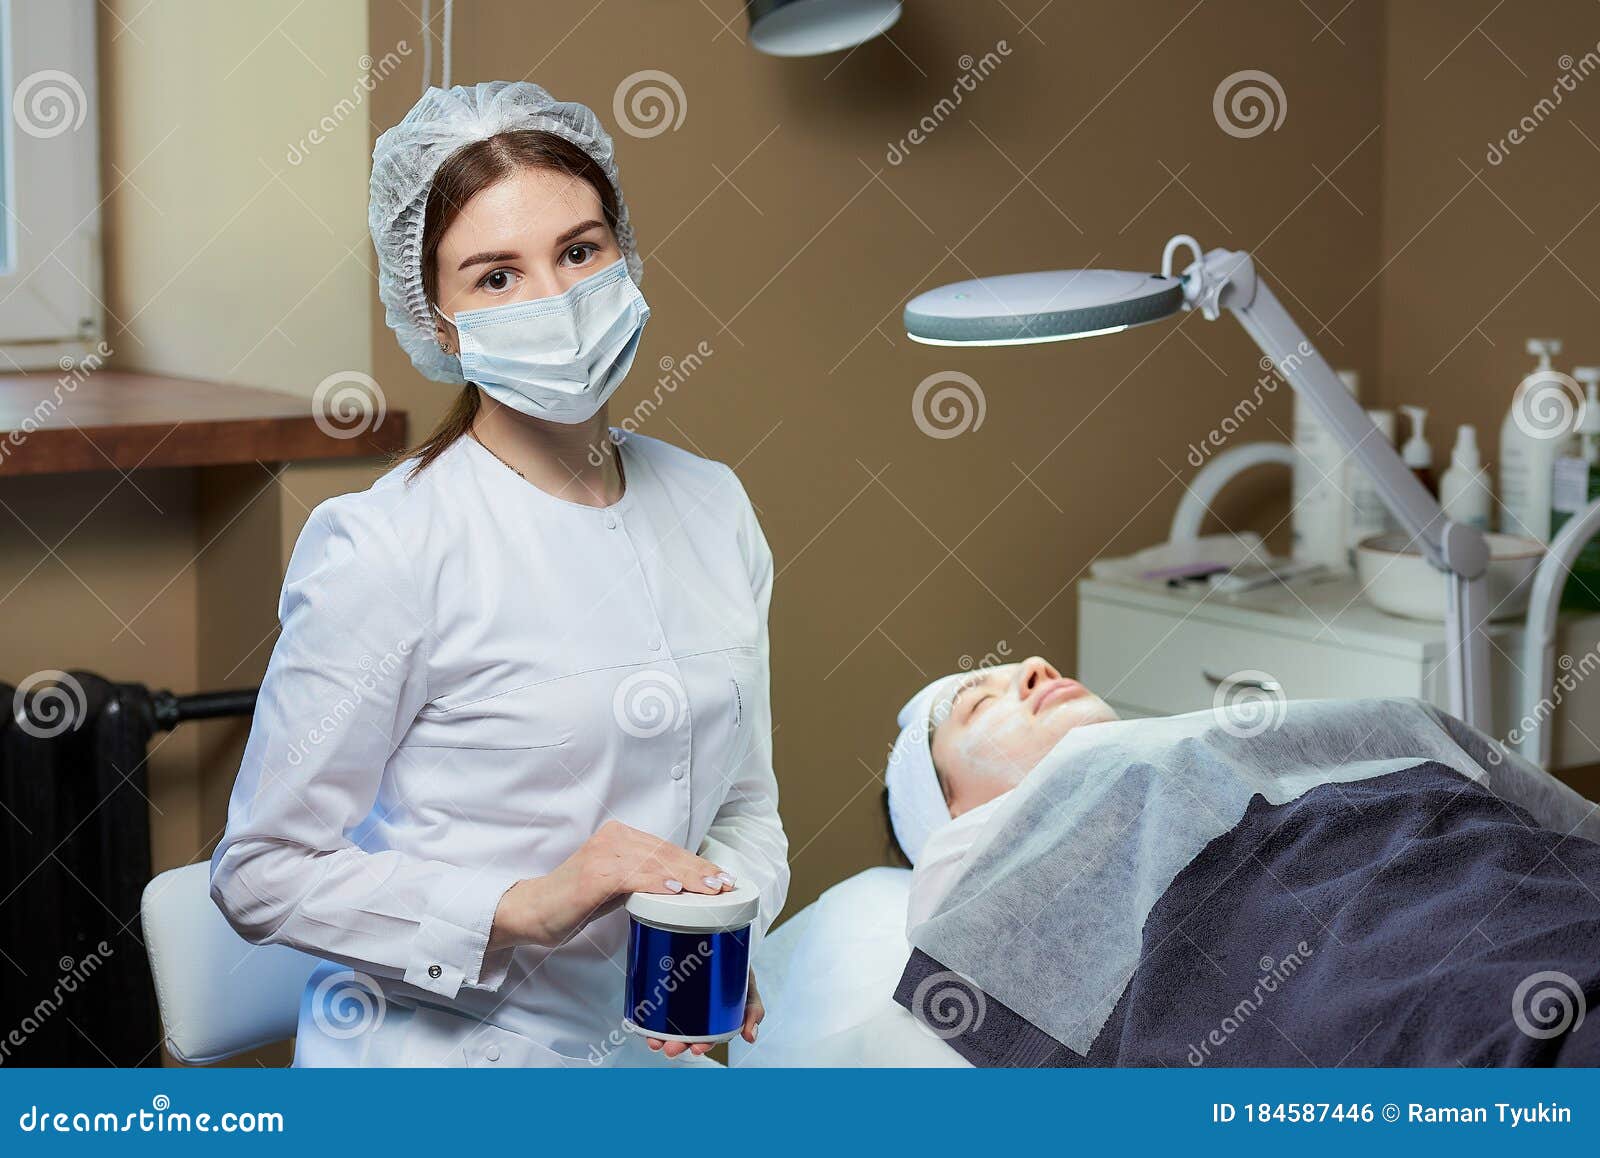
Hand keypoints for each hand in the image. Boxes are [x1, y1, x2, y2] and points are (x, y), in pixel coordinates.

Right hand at [491, 820, 733, 949]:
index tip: (722, 878)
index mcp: (621, 837)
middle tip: (725, 884)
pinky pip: (632, 876)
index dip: (697, 863)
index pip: (667, 850)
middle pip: (666, 853)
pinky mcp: (594, 874)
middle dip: (699, 870)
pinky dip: (655, 883)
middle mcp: (613, 838)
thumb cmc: (576, 901)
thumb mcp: (618, 887)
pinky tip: (674, 890)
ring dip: (686, 876)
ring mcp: (603, 854)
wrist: (533, 911)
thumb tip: (685, 890)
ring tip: (710, 889)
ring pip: (655, 862)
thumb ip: (645, 881)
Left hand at [648, 969, 763, 1058]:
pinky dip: (647, 1018)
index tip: (697, 1048)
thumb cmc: (737, 969)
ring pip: (667, 1026)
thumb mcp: (748, 987)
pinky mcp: (666, 991)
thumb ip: (753, 1011)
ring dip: (660, 1038)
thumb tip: (750, 1037)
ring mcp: (679, 1004)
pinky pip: (655, 1008)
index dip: (702, 1046)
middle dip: (678, 1045)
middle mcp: (697, 1016)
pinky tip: (641, 1024)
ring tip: (654, 1042)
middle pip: (685, 1036)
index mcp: (717, 1020)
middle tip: (671, 1048)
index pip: (708, 1038)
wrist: (723, 939)